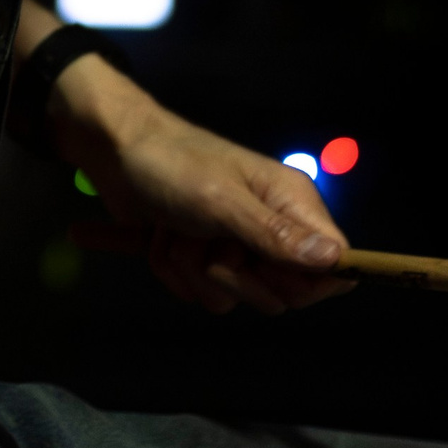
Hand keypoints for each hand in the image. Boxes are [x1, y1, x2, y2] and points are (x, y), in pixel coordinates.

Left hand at [50, 56, 350, 319]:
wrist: (112, 151)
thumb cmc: (170, 165)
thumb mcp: (221, 201)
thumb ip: (276, 235)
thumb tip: (336, 261)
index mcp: (291, 203)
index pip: (333, 267)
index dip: (306, 284)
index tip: (266, 271)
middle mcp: (272, 227)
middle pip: (279, 293)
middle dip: (233, 276)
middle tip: (209, 241)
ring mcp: (237, 244)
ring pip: (232, 296)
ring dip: (192, 269)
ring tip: (176, 230)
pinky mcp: (204, 256)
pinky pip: (200, 292)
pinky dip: (172, 269)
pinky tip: (158, 237)